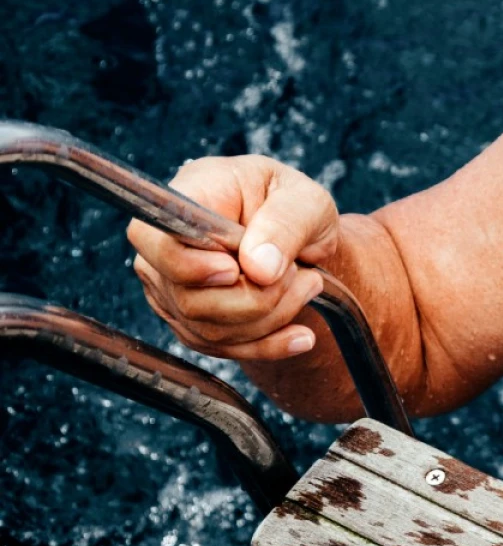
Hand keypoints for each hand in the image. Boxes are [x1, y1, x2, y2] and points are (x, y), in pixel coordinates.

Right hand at [127, 155, 338, 360]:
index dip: (188, 265)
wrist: (302, 239)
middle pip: (187, 297)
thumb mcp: (307, 201)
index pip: (151, 238)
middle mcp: (167, 246)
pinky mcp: (189, 320)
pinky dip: (267, 345)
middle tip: (300, 274)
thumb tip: (258, 268)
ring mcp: (172, 287)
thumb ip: (285, 224)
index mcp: (188, 197)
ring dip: (270, 317)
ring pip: (207, 329)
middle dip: (255, 297)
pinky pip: (220, 348)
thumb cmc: (296, 208)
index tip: (235, 269)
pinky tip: (301, 336)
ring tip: (308, 285)